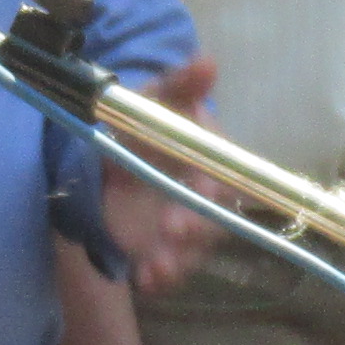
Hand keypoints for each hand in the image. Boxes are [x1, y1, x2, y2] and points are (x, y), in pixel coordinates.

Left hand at [101, 55, 225, 292]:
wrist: (123, 145)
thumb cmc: (151, 118)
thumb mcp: (158, 96)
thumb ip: (180, 83)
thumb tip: (206, 61)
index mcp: (211, 162)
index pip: (221, 179)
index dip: (209, 192)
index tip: (198, 196)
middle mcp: (205, 198)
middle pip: (211, 222)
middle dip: (194, 231)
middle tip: (172, 234)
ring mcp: (183, 224)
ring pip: (190, 251)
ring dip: (177, 263)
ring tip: (157, 271)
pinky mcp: (161, 244)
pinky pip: (166, 267)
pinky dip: (158, 279)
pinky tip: (144, 284)